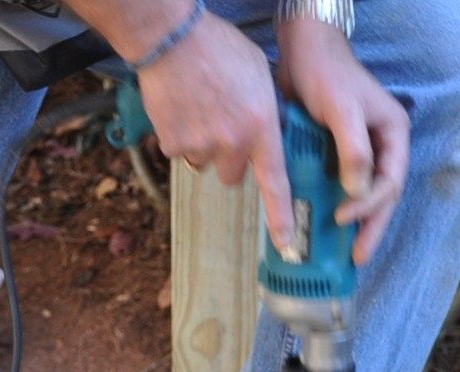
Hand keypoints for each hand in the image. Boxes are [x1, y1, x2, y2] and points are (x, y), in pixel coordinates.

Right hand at [133, 13, 297, 252]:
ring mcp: (200, 146)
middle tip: (222, 124)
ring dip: (203, 145)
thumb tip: (267, 135)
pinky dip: (178, 135)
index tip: (287, 245)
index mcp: (260, 127)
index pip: (275, 183)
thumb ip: (265, 112)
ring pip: (204, 163)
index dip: (281, 218)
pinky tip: (180, 108)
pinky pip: (178, 151)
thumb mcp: (260, 76)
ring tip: (199, 108)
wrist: (173, 38)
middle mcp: (232, 143)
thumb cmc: (220, 48)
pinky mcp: (172, 143)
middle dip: (228, 157)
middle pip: (232, 174)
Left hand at [276, 17, 408, 263]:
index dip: (370, 206)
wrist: (302, 50)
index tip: (342, 218)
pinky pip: (342, 186)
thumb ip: (354, 150)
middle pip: (383, 197)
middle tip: (357, 259)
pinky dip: (335, 205)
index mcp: (394, 135)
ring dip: (356, 223)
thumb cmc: (326, 73)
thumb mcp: (343, 110)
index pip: (391, 182)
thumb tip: (357, 192)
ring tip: (344, 253)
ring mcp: (362, 151)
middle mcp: (383, 146)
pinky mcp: (339, 153)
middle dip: (371, 228)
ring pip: (364, 195)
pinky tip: (324, 226)